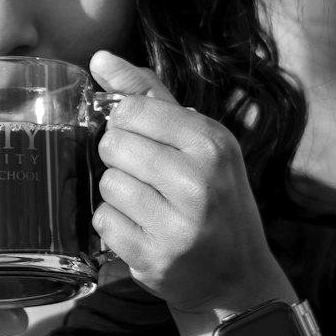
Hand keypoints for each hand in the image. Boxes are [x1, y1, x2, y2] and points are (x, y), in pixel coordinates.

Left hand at [90, 51, 295, 335]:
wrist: (235, 277)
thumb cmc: (214, 198)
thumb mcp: (198, 141)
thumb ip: (148, 96)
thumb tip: (100, 58)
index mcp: (211, 143)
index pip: (130, 111)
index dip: (125, 124)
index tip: (143, 140)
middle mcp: (198, 181)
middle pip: (112, 145)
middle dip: (121, 160)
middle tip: (149, 178)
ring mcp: (177, 223)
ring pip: (106, 184)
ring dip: (118, 195)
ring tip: (148, 207)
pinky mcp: (154, 257)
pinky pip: (103, 221)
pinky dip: (114, 226)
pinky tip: (141, 230)